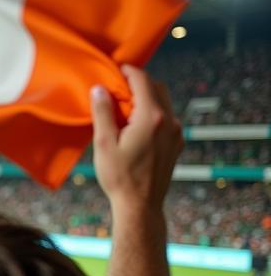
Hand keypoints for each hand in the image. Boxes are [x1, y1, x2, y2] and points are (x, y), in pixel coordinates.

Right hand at [91, 65, 182, 212]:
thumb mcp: (104, 143)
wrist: (140, 205)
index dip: (128, 71)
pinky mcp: (176, 144)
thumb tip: (99, 89)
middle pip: (157, 88)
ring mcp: (175, 133)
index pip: (143, 81)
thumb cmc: (119, 177)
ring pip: (163, 103)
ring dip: (146, 98)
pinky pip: (165, 119)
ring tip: (125, 107)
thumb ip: (103, 112)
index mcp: (151, 117)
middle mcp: (168, 121)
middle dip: (138, 82)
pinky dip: (152, 113)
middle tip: (118, 86)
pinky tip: (135, 126)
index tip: (115, 70)